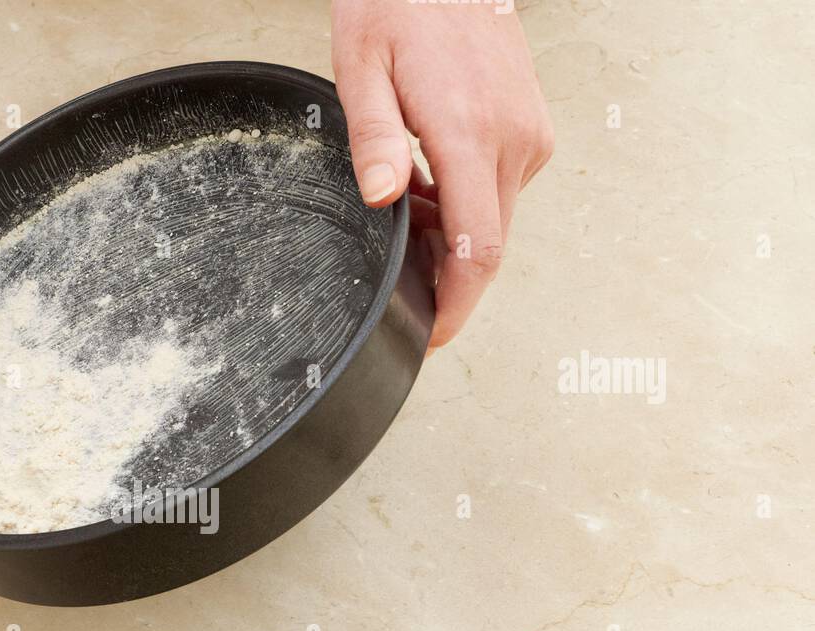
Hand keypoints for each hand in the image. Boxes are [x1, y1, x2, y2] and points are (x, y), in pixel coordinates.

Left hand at [331, 0, 552, 346]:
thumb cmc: (399, 2)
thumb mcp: (363, 65)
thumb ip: (373, 138)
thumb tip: (381, 199)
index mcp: (469, 132)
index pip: (478, 249)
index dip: (457, 305)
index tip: (433, 334)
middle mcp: (512, 138)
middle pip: (488, 245)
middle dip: (445, 276)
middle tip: (401, 279)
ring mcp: (528, 132)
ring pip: (493, 218)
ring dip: (450, 236)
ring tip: (404, 210)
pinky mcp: (530, 125)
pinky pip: (498, 187)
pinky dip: (462, 203)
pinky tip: (426, 182)